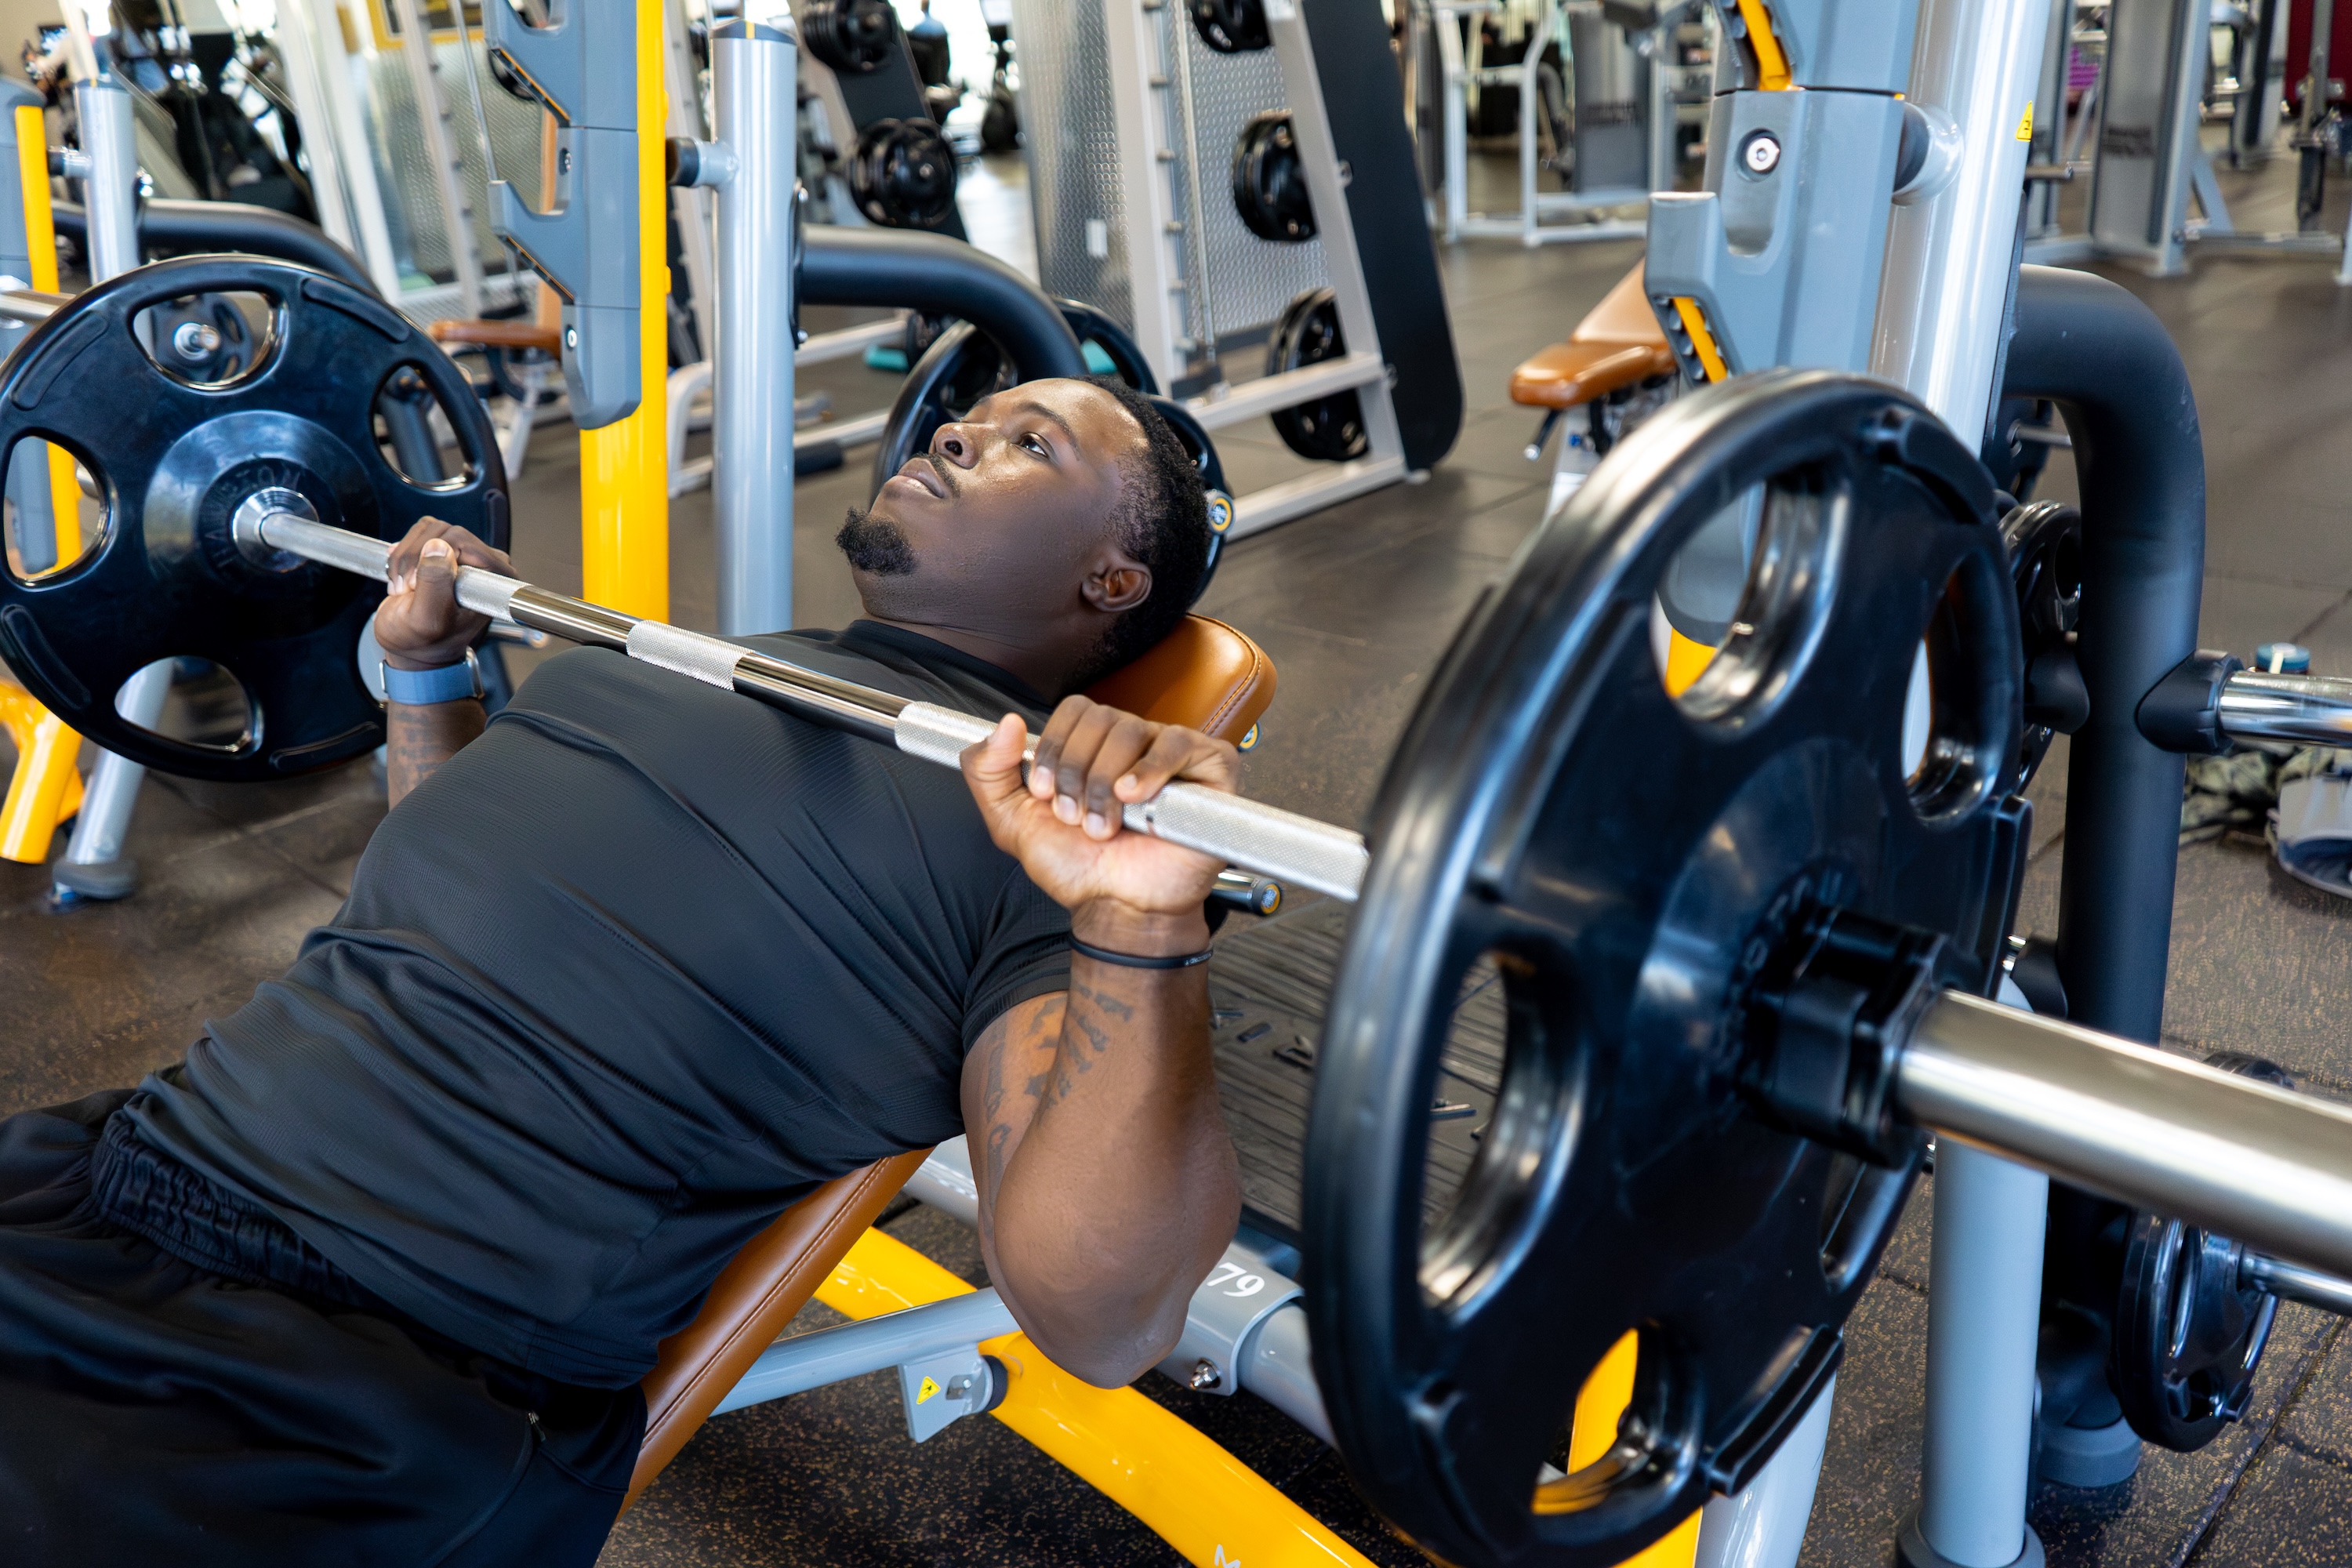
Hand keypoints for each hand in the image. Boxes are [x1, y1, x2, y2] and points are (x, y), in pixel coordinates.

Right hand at [375, 517, 511, 671]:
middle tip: (406, 589)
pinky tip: (403, 576)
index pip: (463, 542)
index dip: (432, 561)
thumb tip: (438, 548)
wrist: (411, 646)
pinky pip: (421, 532)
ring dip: (406, 557)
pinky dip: (403, 553)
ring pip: (430, 529)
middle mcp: (488, 566)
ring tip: (405, 586)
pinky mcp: (447, 550)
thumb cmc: (423, 642)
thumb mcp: (425, 620)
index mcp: (495, 583)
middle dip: (415, 559)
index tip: (418, 588)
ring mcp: (467, 556)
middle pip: (445, 531)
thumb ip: (434, 584)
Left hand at [961, 695, 1238, 950]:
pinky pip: (1179, 743)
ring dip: (1105, 783)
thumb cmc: (1080, 867)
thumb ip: (987, 772)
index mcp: (1093, 747)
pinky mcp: (1208, 769)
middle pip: (1101, 717)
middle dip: (1075, 772)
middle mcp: (1133, 744)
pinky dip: (1151, 769)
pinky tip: (1136, 800)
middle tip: (1076, 817)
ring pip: (1131, 730)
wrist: (1120, 908)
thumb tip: (1004, 722)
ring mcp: (1171, 753)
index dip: (1054, 747)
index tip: (1044, 793)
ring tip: (1105, 825)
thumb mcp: (1013, 822)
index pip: (1075, 710)